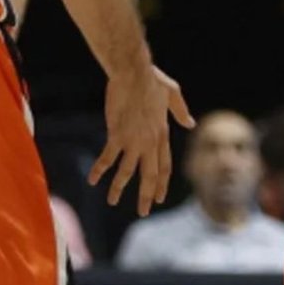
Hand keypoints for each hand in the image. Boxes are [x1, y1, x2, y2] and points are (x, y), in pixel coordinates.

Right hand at [89, 64, 194, 215]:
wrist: (133, 72)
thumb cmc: (152, 78)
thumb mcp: (173, 93)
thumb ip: (181, 111)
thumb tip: (191, 124)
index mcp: (162, 133)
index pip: (165, 166)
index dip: (161, 184)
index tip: (159, 198)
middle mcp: (150, 142)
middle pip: (150, 175)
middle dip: (146, 196)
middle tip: (143, 212)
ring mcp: (133, 140)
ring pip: (127, 172)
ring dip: (119, 188)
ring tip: (112, 202)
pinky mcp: (117, 135)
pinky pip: (108, 157)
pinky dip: (100, 170)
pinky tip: (92, 180)